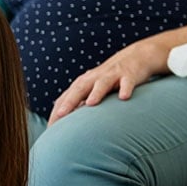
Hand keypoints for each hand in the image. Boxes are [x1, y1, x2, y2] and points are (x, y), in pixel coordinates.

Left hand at [48, 41, 168, 124]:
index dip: (57, 111)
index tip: (50, 128)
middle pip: (79, 89)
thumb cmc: (110, 78)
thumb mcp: (93, 89)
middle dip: (69, 102)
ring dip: (96, 93)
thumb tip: (67, 125)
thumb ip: (81, 104)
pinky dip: (125, 88)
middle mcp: (94, 78)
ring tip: (90, 104)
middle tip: (60, 115)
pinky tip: (124, 97)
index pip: (66, 97)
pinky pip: (127, 82)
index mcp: (83, 83)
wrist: (136, 57)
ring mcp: (112, 75)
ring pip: (102, 84)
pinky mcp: (129, 75)